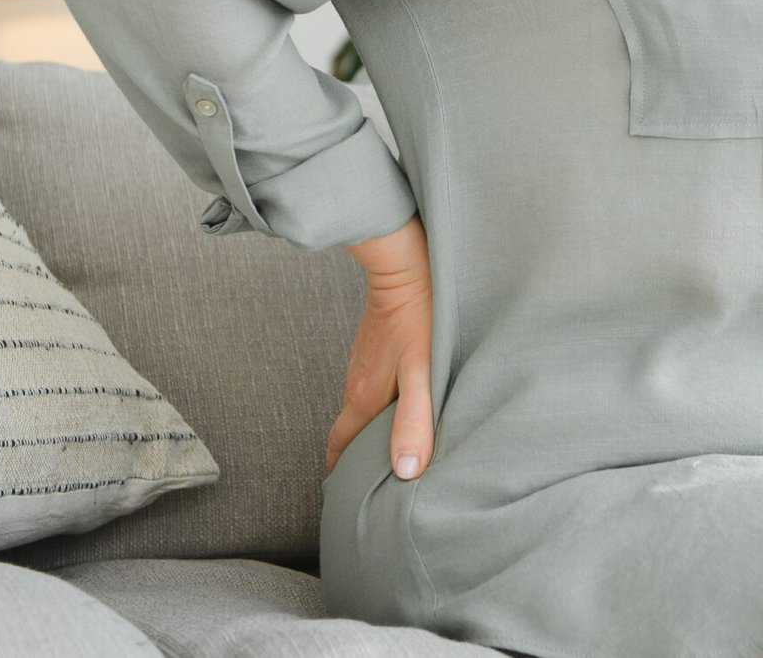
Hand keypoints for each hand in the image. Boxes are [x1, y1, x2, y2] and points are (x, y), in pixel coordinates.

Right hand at [327, 213, 433, 480]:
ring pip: (360, 409)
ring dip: (368, 432)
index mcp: (363, 399)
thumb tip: (406, 471)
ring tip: (386, 452)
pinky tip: (400, 408)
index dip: (340, 474)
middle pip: (348, 432)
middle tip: (364, 484)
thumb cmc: (418, 318)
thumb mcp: (422, 375)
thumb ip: (414, 421)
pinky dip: (378, 407)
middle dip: (352, 459)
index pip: (340, 447)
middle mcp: (357, 385)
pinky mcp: (376, 349)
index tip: (343, 498)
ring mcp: (364, 365)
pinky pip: (371, 388)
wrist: (405, 264)